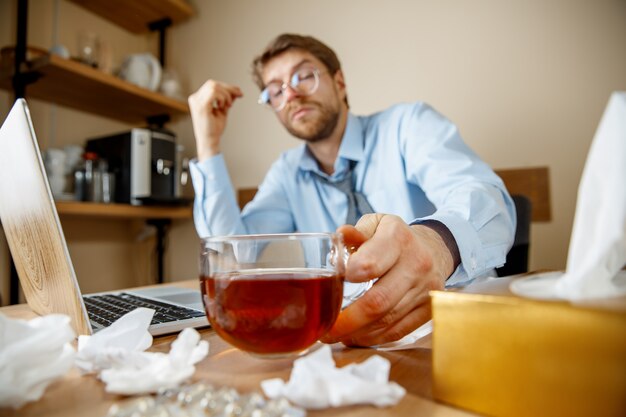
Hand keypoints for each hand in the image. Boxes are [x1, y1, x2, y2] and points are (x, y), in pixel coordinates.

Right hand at [188, 80, 242, 160]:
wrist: (210, 141)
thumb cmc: (214, 129)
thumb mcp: (222, 111)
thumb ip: (227, 100)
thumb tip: (235, 91)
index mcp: (198, 99)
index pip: (212, 85)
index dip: (227, 87)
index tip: (239, 93)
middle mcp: (195, 98)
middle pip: (213, 83)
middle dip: (229, 88)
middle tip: (239, 95)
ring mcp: (196, 102)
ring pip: (214, 86)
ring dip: (226, 95)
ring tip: (228, 105)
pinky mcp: (201, 106)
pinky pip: (214, 93)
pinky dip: (222, 98)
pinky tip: (223, 106)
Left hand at [322, 213, 454, 345]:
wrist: (434, 248)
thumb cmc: (395, 237)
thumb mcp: (376, 224)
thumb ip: (355, 232)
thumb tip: (337, 238)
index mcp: (398, 238)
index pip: (369, 265)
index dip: (346, 278)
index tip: (331, 286)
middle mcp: (417, 263)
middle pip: (378, 301)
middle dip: (347, 320)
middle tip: (325, 329)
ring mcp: (426, 289)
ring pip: (387, 321)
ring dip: (357, 333)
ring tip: (336, 335)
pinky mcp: (429, 310)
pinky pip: (398, 331)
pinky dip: (374, 338)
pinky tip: (357, 336)